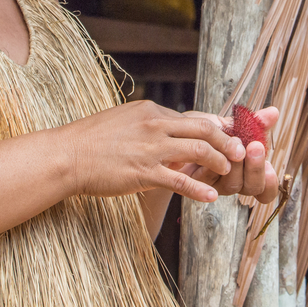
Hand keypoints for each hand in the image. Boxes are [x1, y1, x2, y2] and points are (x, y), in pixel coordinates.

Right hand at [60, 100, 245, 202]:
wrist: (67, 155)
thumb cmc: (92, 140)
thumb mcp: (124, 120)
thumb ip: (149, 123)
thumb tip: (170, 126)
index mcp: (150, 111)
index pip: (193, 116)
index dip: (216, 127)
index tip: (232, 135)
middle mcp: (154, 125)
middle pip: (203, 128)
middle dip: (226, 141)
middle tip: (241, 152)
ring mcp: (150, 148)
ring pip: (197, 150)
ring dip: (218, 162)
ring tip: (228, 172)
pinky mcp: (143, 172)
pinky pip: (179, 180)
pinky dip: (199, 188)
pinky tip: (210, 196)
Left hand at [177, 106, 279, 204]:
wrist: (172, 134)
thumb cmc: (202, 131)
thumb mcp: (229, 125)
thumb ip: (253, 123)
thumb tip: (274, 111)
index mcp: (246, 170)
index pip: (265, 188)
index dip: (270, 182)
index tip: (271, 166)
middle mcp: (233, 181)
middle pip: (252, 188)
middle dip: (256, 168)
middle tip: (255, 147)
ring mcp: (214, 184)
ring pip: (232, 184)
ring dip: (236, 164)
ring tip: (236, 143)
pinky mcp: (195, 184)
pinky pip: (207, 178)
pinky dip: (213, 162)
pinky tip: (213, 148)